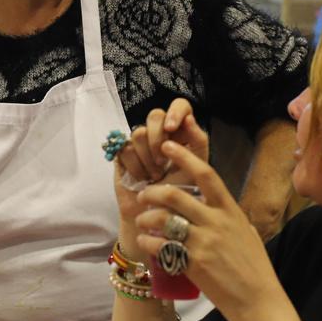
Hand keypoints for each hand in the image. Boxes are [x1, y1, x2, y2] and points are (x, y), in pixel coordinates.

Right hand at [114, 99, 208, 222]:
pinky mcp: (123, 154)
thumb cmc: (182, 192)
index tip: (172, 129)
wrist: (160, 215)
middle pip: (155, 114)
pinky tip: (142, 179)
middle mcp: (160, 133)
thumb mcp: (198, 168)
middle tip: (163, 162)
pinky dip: (136, 167)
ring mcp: (140, 143)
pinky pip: (125, 149)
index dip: (175, 112)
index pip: (179, 105)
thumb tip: (190, 118)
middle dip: (158, 138)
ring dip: (148, 158)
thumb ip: (198, 142)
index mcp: (181, 132)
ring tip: (155, 176)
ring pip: (139, 132)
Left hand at [133, 140, 279, 319]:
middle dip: (153, 192)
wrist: (257, 301)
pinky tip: (147, 243)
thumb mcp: (248, 234)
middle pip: (175, 195)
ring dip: (146, 218)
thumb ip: (231, 218)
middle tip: (144, 195)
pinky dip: (148, 242)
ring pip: (163, 219)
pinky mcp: (193, 263)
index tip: (167, 146)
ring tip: (142, 222)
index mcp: (230, 210)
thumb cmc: (254, 268)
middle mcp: (216, 222)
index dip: (184, 157)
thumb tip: (220, 208)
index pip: (206, 174)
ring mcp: (204, 243)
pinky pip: (160, 245)